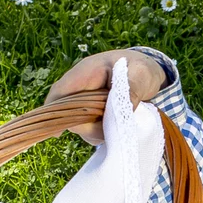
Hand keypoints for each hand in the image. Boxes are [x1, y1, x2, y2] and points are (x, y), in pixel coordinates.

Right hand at [44, 49, 168, 144]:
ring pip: (80, 126)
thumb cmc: (141, 69)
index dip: (53, 111)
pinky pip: (90, 130)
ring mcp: (85, 103)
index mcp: (86, 73)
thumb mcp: (141, 74)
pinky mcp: (92, 115)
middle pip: (67, 115)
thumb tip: (120, 109)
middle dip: (87, 126)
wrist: (149, 74)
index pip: (60, 92)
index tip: (57, 132)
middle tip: (112, 126)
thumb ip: (131, 89)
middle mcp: (81, 89)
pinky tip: (119, 126)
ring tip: (122, 120)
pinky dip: (103, 133)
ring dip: (98, 131)